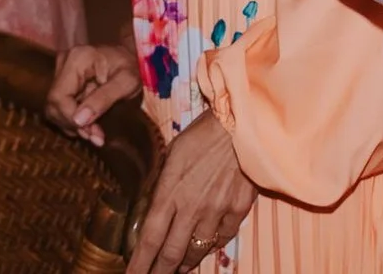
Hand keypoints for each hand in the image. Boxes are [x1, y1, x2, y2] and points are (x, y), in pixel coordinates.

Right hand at [45, 44, 141, 146]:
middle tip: (97, 137)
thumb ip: (104, 98)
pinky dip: (75, 121)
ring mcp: (62, 73)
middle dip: (74, 125)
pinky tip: (92, 126)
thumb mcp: (127, 82)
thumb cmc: (135, 67)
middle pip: (54, 105)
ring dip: (75, 126)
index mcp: (78, 58)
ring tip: (96, 133)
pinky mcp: (64, 83)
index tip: (92, 133)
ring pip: (55, 109)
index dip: (71, 119)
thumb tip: (78, 120)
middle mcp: (64, 63)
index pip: (59, 97)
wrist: (136, 59)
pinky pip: (61, 108)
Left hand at [130, 112, 256, 273]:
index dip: (139, 264)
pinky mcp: (239, 209)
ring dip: (186, 263)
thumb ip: (164, 182)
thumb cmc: (204, 132)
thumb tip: (156, 202)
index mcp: (170, 192)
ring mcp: (217, 211)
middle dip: (160, 272)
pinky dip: (213, 244)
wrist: (243, 122)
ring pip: (197, 251)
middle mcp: (191, 208)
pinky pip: (224, 237)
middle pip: (171, 253)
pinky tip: (207, 245)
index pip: (149, 239)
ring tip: (178, 268)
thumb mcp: (173, 153)